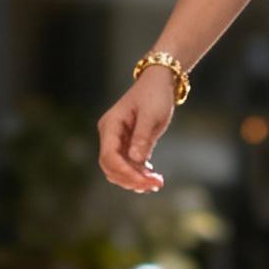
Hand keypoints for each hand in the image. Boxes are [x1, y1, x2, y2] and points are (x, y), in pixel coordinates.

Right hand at [96, 70, 177, 192]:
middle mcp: (109, 135)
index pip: (109, 156)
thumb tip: (136, 161)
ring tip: (156, 182)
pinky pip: (127, 165)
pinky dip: (138, 174)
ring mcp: (116, 141)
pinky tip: (152, 177)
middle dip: (131, 179)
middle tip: (155, 184)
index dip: (125, 172)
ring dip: (135, 180)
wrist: (159, 83)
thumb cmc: (154, 95)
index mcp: (110, 125)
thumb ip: (142, 138)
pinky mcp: (126, 145)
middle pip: (111, 167)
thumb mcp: (151, 115)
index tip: (145, 181)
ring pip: (118, 169)